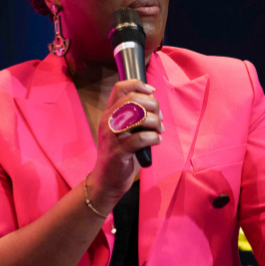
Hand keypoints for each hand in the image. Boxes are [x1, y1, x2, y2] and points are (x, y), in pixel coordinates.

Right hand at [87, 79, 162, 205]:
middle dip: (153, 105)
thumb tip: (153, 103)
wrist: (105, 180)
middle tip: (159, 117)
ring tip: (159, 131)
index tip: (152, 92)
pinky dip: (154, 138)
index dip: (139, 85)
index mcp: (109, 113)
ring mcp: (113, 136)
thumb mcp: (122, 130)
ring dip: (155, 122)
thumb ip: (133, 116)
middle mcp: (109, 121)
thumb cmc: (119, 154)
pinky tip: (156, 141)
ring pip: (139, 116)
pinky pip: (141, 138)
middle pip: (133, 99)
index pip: (120, 88)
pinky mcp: (120, 151)